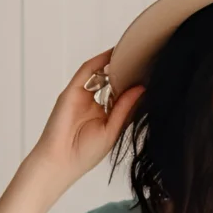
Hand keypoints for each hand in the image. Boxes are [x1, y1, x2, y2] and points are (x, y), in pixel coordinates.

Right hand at [31, 47, 145, 190]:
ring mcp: (81, 96)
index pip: (121, 95)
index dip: (135, 85)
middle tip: (145, 57)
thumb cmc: (85, 154)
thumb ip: (124, 108)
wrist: (61, 162)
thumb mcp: (112, 130)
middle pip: (111, 81)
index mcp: (104, 115)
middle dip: (127, 71)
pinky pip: (86, 71)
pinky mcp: (71, 92)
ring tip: (133, 50)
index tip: (152, 75)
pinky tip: (113, 54)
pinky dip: (99, 61)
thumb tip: (141, 89)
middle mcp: (93, 103)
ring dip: (114, 62)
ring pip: (99, 73)